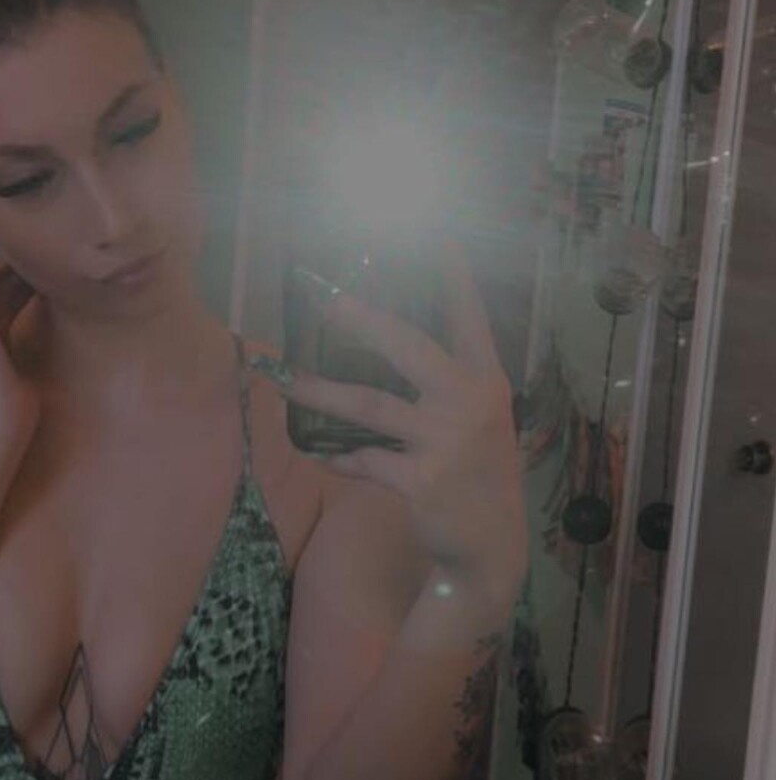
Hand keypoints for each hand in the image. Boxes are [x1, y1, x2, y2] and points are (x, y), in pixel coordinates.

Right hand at [0, 251, 41, 462]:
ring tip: (40, 247)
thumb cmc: (11, 419)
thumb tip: (54, 337)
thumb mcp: (20, 377)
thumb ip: (23, 352)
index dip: (23, 284)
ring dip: (9, 261)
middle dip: (20, 268)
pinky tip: (25, 256)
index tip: (53, 273)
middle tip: (51, 252)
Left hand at [271, 241, 527, 601]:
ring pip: (369, 405)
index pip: (469, 316)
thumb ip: (445, 384)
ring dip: (321, 393)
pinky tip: (317, 452)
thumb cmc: (477, 474)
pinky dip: (338, 456)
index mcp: (486, 379)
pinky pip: (364, 460)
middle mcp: (470, 402)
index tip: (439, 233)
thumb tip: (385, 344)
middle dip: (360, 317)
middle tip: (322, 296)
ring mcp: (446, 441)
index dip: (453, 275)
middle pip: (406, 346)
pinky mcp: (422, 479)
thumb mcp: (478, 420)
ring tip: (286, 380)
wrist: (491, 546)